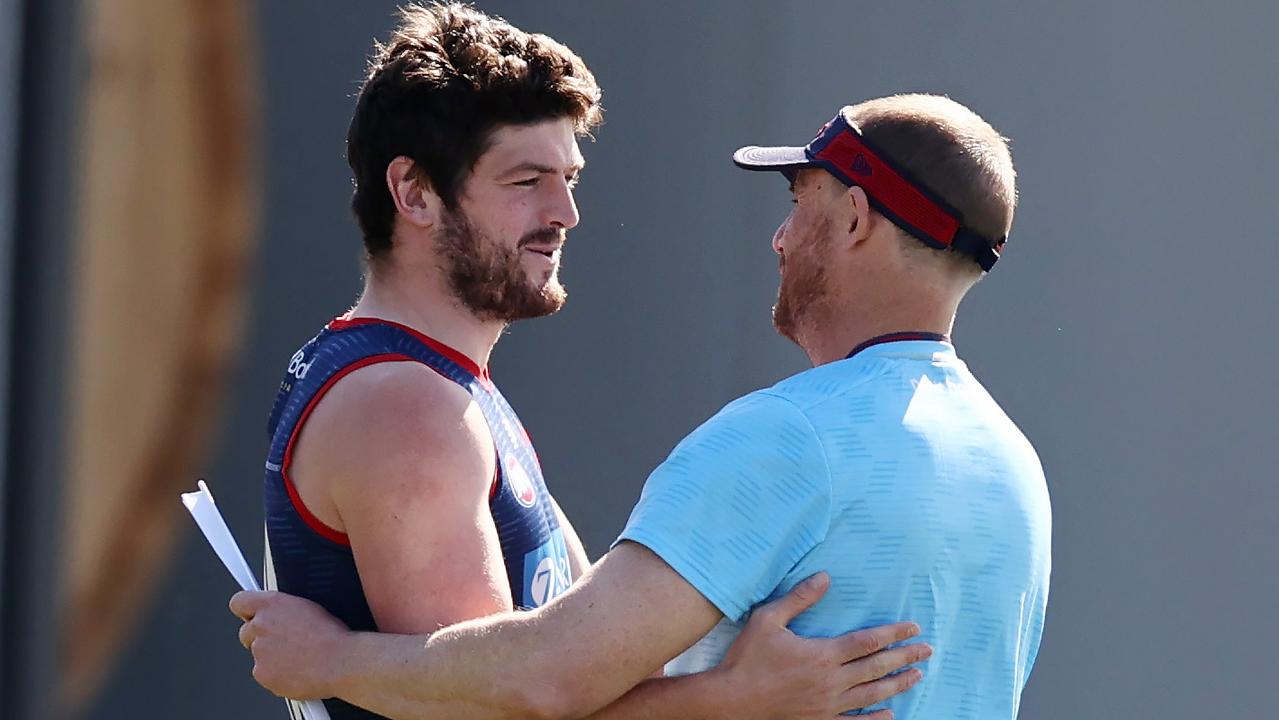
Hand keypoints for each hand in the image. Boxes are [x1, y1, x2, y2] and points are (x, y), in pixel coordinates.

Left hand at [229, 590, 352, 699]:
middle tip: (283, 640)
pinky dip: (276, 674)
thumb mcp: (309, 607)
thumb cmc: (332, 635)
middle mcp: (260, 626)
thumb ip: (283, 609)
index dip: (246, 610)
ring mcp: (259, 651)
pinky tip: (297, 669)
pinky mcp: (262, 674)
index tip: (251, 614)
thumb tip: (279, 614)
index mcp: (271, 604)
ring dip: (271, 656)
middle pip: (246, 631)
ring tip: (298, 656)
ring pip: (257, 654)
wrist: (340, 662)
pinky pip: (264, 673)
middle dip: (260, 636)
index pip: (239, 602)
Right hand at [717, 573, 929, 719]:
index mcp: (823, 655)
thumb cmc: (747, 658)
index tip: (913, 627)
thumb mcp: (768, 619)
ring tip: (917, 676)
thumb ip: (799, 598)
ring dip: (898, 685)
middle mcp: (832, 681)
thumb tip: (824, 577)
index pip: (869, 641)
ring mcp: (828, 705)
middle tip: (927, 650)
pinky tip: (890, 714)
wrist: (731, 700)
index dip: (894, 633)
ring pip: (873, 695)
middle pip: (878, 667)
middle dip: (905, 657)